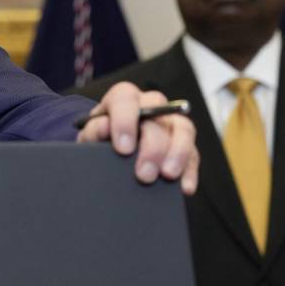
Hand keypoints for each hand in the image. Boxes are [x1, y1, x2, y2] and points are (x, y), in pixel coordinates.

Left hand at [77, 81, 199, 194]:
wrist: (113, 150)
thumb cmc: (100, 139)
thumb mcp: (90, 136)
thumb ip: (93, 131)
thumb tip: (103, 127)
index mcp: (123, 99)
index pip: (125, 98)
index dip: (125, 121)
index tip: (123, 148)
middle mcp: (150, 105)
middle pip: (158, 115)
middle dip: (152, 147)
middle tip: (144, 174)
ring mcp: (170, 122)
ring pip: (183, 129)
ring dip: (178, 153)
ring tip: (167, 175)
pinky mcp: (184, 143)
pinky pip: (194, 153)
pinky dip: (190, 170)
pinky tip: (184, 187)